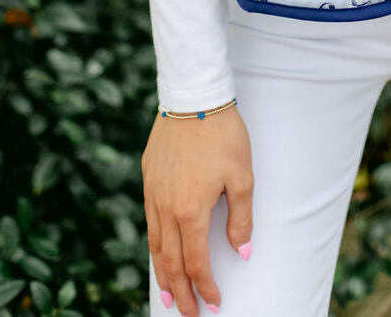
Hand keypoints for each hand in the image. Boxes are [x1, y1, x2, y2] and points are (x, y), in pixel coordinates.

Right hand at [143, 105, 254, 313]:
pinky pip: (149, 221)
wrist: (193, 95)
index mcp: (190, 211)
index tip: (215, 303)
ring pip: (154, 245)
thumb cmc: (223, 135)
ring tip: (167, 295)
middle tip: (187, 313)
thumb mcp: (242, 176)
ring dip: (162, 274)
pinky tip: (159, 251)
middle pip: (170, 262)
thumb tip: (242, 253)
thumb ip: (240, 219)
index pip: (196, 262)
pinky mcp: (148, 177)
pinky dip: (154, 245)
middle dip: (179, 291)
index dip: (205, 287)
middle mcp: (166, 207)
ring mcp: (153, 192)